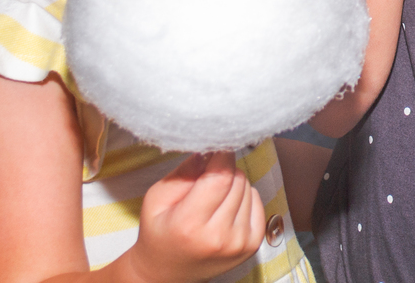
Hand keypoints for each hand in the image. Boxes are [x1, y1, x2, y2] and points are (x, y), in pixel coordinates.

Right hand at [117, 151, 264, 282]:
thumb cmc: (160, 232)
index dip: (222, 154)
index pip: (221, 176)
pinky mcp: (251, 245)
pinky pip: (257, 201)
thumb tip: (209, 148)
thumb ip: (183, 171)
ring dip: (233, 183)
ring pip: (248, 188)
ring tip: (213, 196)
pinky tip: (226, 206)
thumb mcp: (157, 198)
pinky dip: (244, 196)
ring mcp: (238, 243)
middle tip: (207, 176)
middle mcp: (219, 236)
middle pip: (237, 179)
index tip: (217, 145)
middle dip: (224, 169)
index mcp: (190, 223)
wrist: (167, 272)